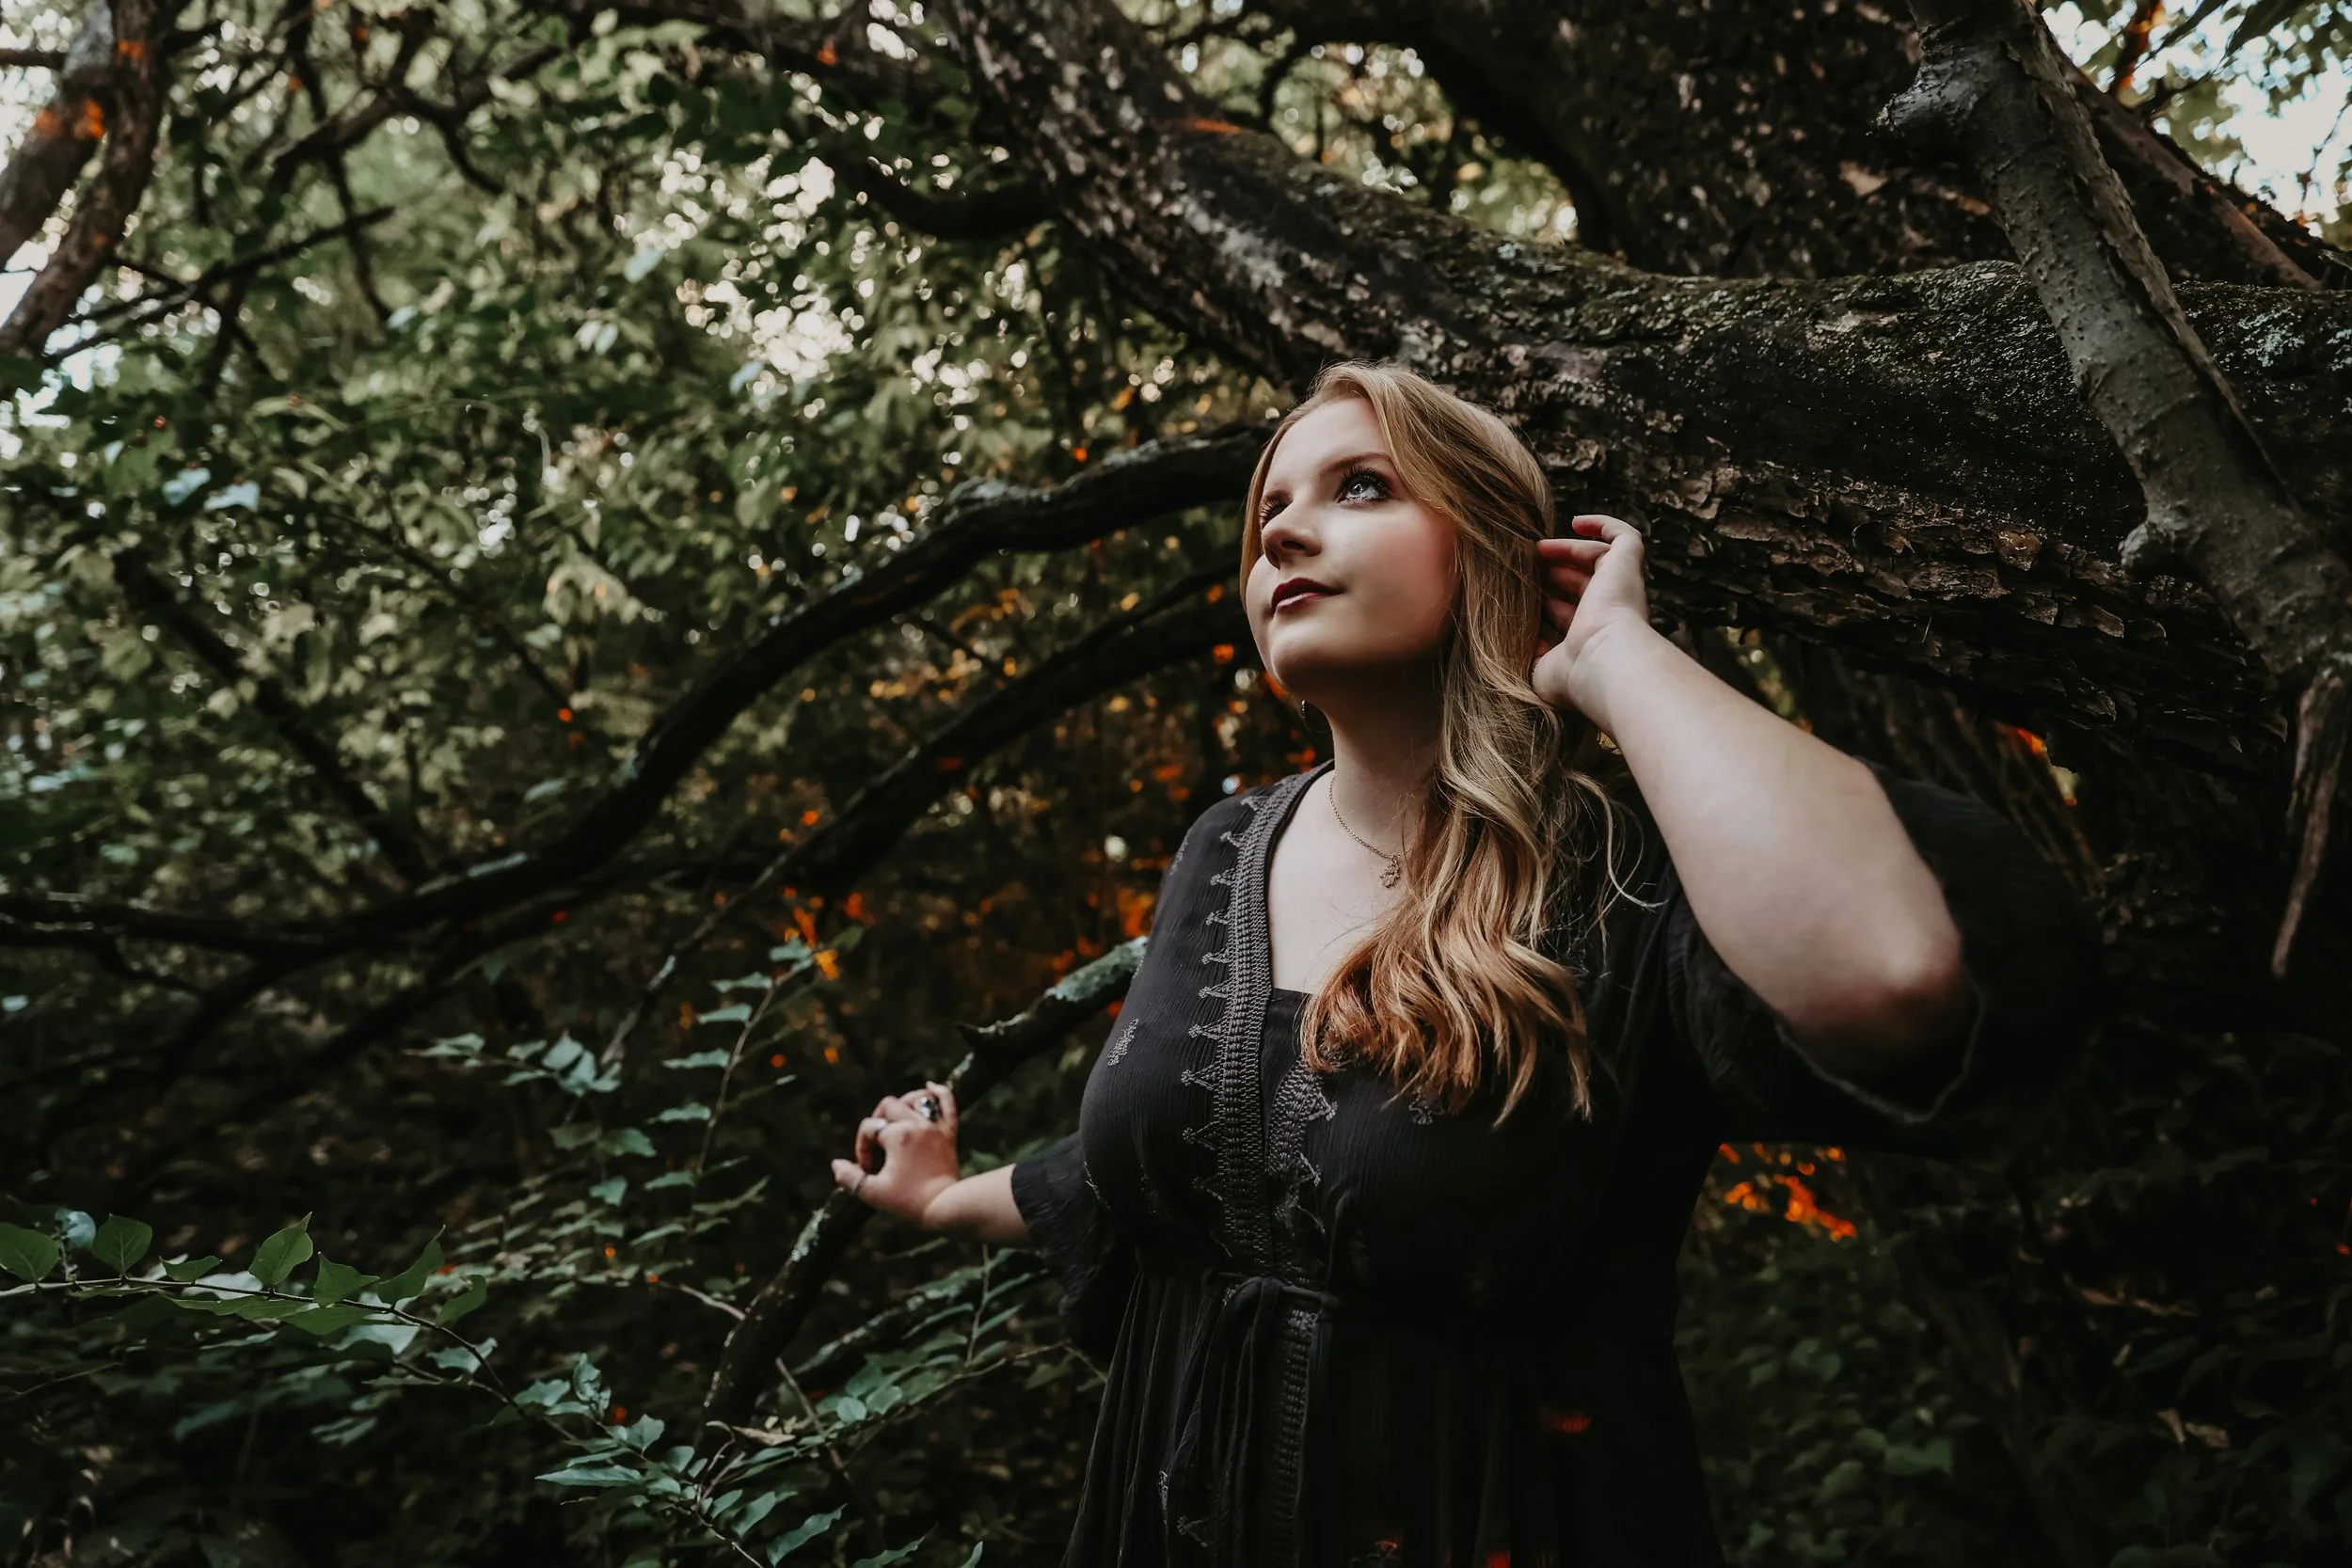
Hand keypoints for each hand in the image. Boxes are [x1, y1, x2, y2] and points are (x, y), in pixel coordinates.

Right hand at [830, 1080, 960, 1226]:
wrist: (946, 1207)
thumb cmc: (909, 1201)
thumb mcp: (874, 1193)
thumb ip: (850, 1178)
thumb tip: (836, 1164)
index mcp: (897, 1135)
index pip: (869, 1128)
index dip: (862, 1148)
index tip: (867, 1170)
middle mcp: (916, 1124)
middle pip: (889, 1105)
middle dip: (877, 1121)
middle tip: (877, 1144)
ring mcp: (935, 1127)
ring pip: (917, 1098)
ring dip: (903, 1104)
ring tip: (894, 1118)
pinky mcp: (949, 1134)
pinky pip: (948, 1104)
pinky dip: (940, 1093)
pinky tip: (930, 1086)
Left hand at [1531, 514, 1652, 722]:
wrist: (1603, 662)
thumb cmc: (1573, 675)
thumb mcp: (1541, 672)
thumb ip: (1530, 659)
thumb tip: (1522, 648)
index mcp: (1594, 638)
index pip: (1573, 615)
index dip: (1551, 604)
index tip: (1525, 599)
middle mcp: (1613, 612)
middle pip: (1585, 584)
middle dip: (1556, 573)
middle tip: (1526, 567)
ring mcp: (1623, 587)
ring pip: (1600, 559)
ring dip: (1569, 550)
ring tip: (1537, 548)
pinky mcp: (1627, 565)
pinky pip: (1624, 536)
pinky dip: (1603, 524)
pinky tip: (1576, 523)